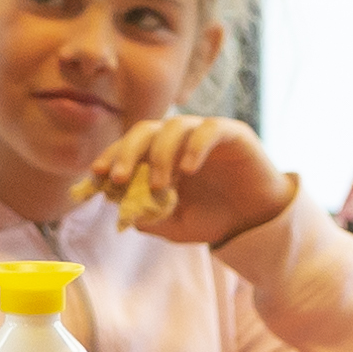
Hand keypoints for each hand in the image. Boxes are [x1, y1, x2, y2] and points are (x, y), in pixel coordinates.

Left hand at [83, 117, 303, 247]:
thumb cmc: (214, 219)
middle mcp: (179, 139)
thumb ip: (150, 218)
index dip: (111, 157)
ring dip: (161, 155)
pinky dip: (194, 147)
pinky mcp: (232, 133)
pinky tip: (188, 171)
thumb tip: (122, 213)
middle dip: (127, 152)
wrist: (256, 222)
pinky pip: (209, 130)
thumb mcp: (176, 226)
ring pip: (175, 126)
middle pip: (145, 129)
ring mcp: (205, 132)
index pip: (129, 147)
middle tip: (118, 177)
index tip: (96, 176)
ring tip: (161, 186)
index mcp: (161, 155)